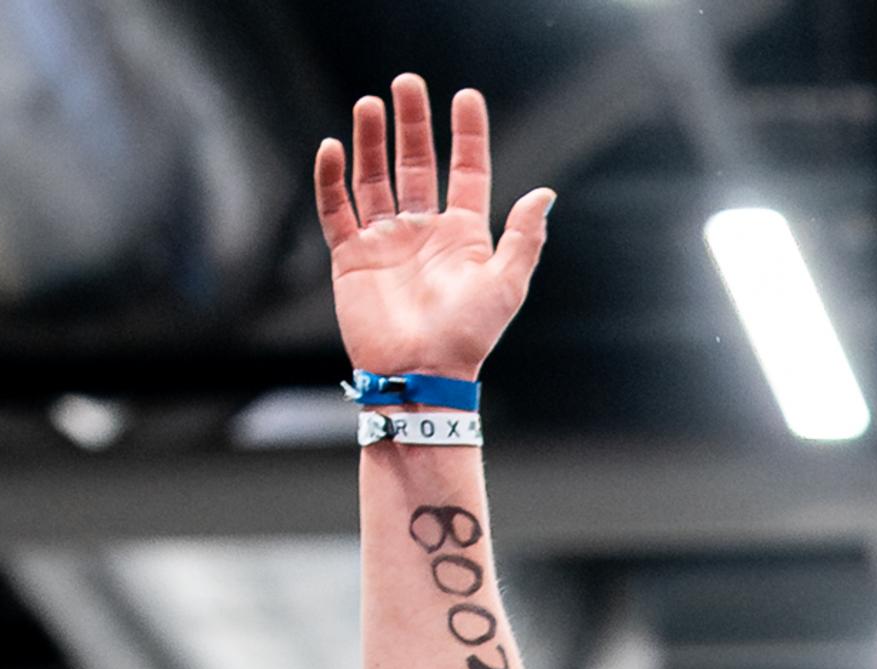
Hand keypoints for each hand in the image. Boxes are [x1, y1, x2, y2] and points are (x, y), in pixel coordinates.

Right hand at [317, 76, 552, 381]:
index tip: (466, 97)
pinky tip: (335, 147)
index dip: (467, 135)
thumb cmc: (467, 337)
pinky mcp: (352, 257)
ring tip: (371, 104)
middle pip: (416, 164)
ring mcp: (386, 242)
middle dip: (412, 124)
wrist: (420, 376)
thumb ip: (523, 238)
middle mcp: (424, 233)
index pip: (466, 173)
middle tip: (407, 83)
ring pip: (375, 178)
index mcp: (462, 237)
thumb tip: (544, 194)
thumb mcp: (506, 286)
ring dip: (372, 141)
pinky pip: (336, 209)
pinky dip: (332, 178)